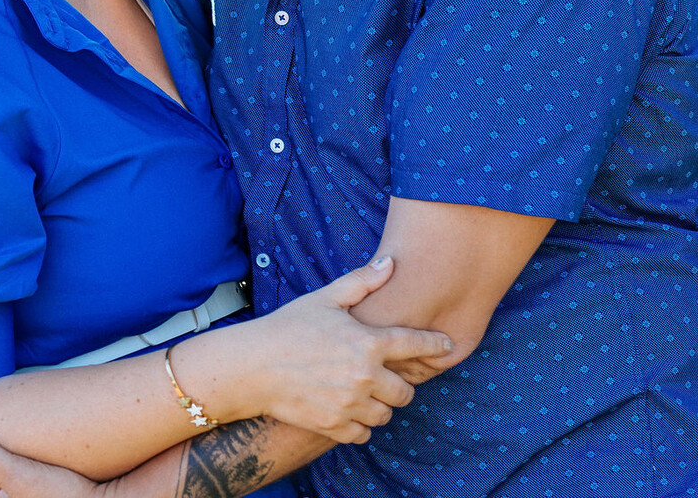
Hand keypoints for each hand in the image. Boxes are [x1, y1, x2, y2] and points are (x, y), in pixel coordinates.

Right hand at [220, 256, 451, 443]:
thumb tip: (391, 263)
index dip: (436, 345)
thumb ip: (362, 282)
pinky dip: (360, 425)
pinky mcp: (334, 426)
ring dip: (379, 405)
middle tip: (383, 375)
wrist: (252, 367)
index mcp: (368, 343)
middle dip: (399, 384)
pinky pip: (364, 434)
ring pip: (386, 414)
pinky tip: (348, 410)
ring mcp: (350, 405)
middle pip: (406, 392)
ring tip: (363, 392)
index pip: (417, 345)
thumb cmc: (288, 327)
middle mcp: (365, 377)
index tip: (446, 346)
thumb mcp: (325, 298)